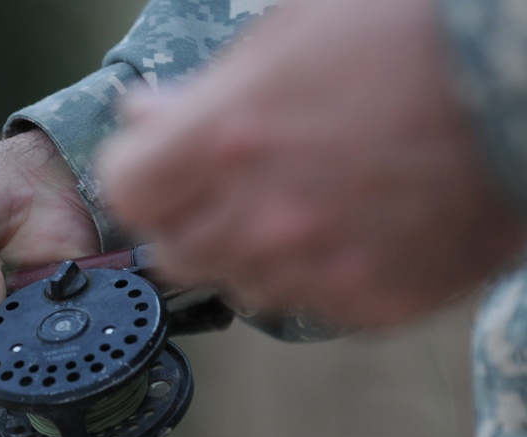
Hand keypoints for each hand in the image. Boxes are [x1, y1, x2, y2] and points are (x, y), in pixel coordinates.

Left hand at [98, 0, 524, 325]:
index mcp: (229, 140)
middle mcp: (264, 218)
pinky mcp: (377, 300)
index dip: (137, 173)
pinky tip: (350, 229)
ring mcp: (321, 268)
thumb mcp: (291, 31)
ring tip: (298, 202)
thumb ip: (203, 91)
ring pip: (239, 284)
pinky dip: (314, 273)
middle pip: (171, 253)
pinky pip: (312, 304)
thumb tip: (145, 116)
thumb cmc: (412, 29)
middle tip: (218, 186)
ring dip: (246, 250)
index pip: (127, 191)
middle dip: (182, 219)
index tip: (155, 160)